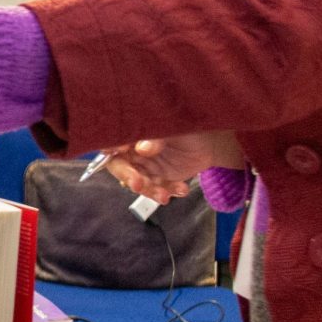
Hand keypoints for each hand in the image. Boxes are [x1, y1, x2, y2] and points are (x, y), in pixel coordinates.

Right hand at [105, 132, 242, 204]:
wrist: (210, 144)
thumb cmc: (189, 127)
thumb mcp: (172, 127)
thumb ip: (155, 137)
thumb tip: (142, 149)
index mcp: (131, 133)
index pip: (112, 141)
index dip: (111, 148)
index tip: (119, 151)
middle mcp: (132, 150)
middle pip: (120, 166)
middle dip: (129, 176)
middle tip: (138, 183)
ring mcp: (144, 166)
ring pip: (137, 182)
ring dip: (150, 190)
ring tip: (164, 194)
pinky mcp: (157, 179)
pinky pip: (156, 189)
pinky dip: (167, 191)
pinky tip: (181, 189)